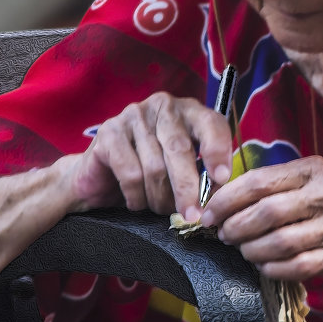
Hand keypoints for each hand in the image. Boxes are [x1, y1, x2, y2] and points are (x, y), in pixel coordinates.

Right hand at [66, 92, 232, 219]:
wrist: (101, 178)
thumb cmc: (151, 173)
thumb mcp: (184, 169)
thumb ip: (203, 174)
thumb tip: (215, 191)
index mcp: (189, 111)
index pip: (211, 124)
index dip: (218, 152)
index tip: (221, 179)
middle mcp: (163, 107)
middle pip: (180, 149)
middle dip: (188, 188)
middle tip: (192, 215)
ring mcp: (134, 116)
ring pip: (155, 166)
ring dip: (159, 197)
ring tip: (160, 208)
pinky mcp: (109, 132)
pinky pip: (131, 173)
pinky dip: (137, 196)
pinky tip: (137, 203)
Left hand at [200, 156, 322, 281]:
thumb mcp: (322, 176)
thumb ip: (283, 182)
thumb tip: (233, 195)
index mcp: (312, 171)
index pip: (257, 182)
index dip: (225, 199)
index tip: (208, 212)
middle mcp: (321, 196)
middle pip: (262, 214)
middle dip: (233, 227)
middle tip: (222, 234)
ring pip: (274, 243)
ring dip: (249, 250)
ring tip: (243, 250)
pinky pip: (292, 267)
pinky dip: (271, 269)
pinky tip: (265, 265)